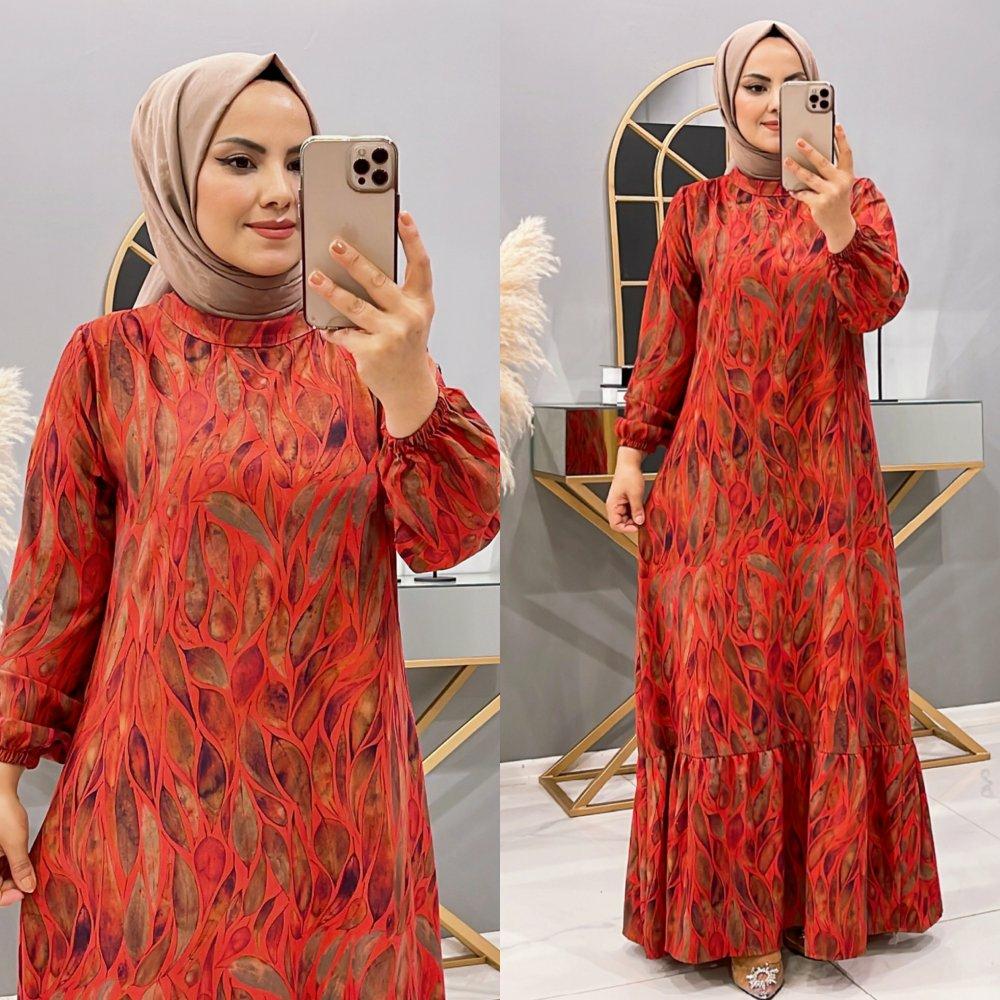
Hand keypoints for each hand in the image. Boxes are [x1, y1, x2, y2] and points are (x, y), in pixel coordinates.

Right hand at [0, 787, 34, 905]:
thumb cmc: (1, 812)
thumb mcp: (14, 842)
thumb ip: (20, 866)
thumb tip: (27, 887)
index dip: (5, 896)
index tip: (21, 893)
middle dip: (10, 886)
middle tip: (27, 883)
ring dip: (11, 876)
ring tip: (27, 874)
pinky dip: (9, 865)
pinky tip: (21, 863)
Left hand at [308, 210, 438, 425]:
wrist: (409, 389)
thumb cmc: (405, 344)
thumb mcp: (410, 317)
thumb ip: (395, 293)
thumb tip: (357, 263)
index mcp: (422, 302)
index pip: (420, 264)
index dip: (413, 238)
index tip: (401, 214)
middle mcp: (410, 317)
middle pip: (379, 281)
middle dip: (355, 260)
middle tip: (335, 243)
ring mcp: (392, 335)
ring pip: (355, 306)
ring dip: (331, 290)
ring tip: (314, 277)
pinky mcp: (372, 353)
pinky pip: (344, 333)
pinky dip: (332, 329)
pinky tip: (324, 326)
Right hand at [607, 454, 646, 533]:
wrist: (629, 463)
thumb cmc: (628, 475)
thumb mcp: (635, 493)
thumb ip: (637, 509)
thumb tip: (639, 522)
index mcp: (612, 505)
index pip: (615, 525)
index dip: (626, 529)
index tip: (637, 527)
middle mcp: (614, 506)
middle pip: (621, 523)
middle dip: (632, 523)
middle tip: (643, 521)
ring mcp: (619, 504)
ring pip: (626, 518)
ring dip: (635, 518)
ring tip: (643, 513)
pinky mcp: (625, 501)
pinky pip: (630, 511)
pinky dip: (636, 512)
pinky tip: (642, 508)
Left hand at [785, 123, 857, 251]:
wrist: (839, 224)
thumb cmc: (837, 200)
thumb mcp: (840, 184)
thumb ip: (831, 172)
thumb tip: (811, 157)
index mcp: (847, 175)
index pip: (846, 153)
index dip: (842, 138)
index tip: (837, 124)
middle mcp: (841, 183)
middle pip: (823, 162)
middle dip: (809, 151)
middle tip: (798, 141)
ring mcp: (830, 194)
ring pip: (809, 177)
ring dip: (796, 169)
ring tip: (787, 161)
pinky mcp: (819, 204)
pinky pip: (804, 194)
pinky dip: (797, 192)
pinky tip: (792, 190)